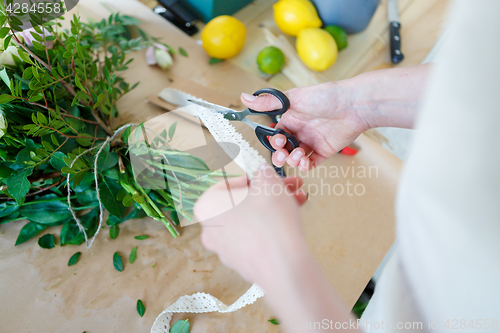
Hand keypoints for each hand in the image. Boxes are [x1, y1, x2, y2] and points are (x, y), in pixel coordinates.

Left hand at [193, 164, 308, 284]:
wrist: (284, 266)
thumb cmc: (270, 221)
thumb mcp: (268, 182)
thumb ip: (262, 172)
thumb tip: (262, 173)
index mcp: (207, 207)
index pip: (229, 184)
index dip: (253, 178)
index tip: (269, 177)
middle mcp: (210, 230)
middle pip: (242, 202)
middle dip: (269, 192)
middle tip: (289, 186)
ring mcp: (226, 250)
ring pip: (251, 220)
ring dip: (275, 207)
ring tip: (297, 200)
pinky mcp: (243, 263)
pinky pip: (257, 238)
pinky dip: (272, 227)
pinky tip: (292, 219)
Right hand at [241, 65, 431, 170]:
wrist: (353, 105)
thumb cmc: (325, 96)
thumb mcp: (293, 98)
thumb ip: (268, 102)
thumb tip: (244, 97)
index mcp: (292, 118)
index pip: (276, 134)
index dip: (273, 141)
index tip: (276, 141)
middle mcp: (301, 131)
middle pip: (284, 149)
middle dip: (280, 155)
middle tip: (282, 155)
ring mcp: (312, 142)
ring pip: (296, 157)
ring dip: (293, 160)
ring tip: (299, 155)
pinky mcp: (324, 151)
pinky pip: (311, 163)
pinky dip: (306, 166)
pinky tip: (306, 163)